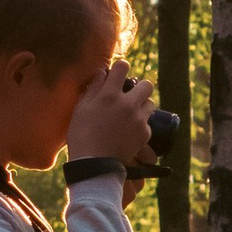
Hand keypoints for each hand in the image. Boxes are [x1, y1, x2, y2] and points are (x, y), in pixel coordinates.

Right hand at [68, 57, 156, 171]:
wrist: (94, 165)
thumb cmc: (81, 135)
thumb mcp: (81, 108)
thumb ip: (93, 88)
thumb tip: (102, 73)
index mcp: (109, 94)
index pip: (123, 67)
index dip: (121, 68)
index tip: (119, 74)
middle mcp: (127, 104)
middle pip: (147, 85)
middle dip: (140, 87)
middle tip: (131, 95)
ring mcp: (138, 119)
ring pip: (150, 103)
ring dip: (142, 105)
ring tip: (131, 113)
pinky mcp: (144, 133)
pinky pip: (147, 122)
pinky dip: (140, 125)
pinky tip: (129, 131)